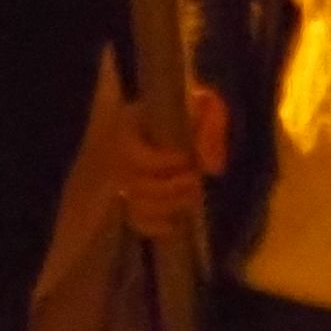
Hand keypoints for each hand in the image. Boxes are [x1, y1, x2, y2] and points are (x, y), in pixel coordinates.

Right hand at [110, 84, 226, 240]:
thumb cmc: (189, 104)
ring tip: (191, 196)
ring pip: (136, 207)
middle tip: (195, 180)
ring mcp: (123, 179)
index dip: (162, 164)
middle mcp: (118, 155)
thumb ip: (211, 125)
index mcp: (128, 125)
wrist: (178, 111)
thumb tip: (213, 168)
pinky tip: (176, 221)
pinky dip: (155, 227)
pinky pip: (135, 221)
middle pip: (136, 187)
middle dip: (171, 188)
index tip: (187, 159)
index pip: (135, 156)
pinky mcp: (132, 197)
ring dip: (168, 206)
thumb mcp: (204, 103)